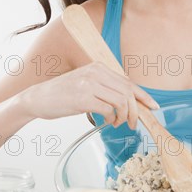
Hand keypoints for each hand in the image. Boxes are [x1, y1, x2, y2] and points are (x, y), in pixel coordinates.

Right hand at [19, 62, 158, 128]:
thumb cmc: (62, 94)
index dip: (143, 96)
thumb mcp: (86, 83)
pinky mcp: (83, 98)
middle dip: (136, 111)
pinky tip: (107, 122)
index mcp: (98, 67)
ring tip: (118, 123)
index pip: (128, 82)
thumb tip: (127, 100)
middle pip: (128, 92)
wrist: (37, 98)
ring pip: (121, 101)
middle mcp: (95, 72)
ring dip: (124, 116)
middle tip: (133, 123)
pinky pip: (108, 110)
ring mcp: (89, 84)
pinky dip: (112, 119)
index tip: (153, 107)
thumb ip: (105, 87)